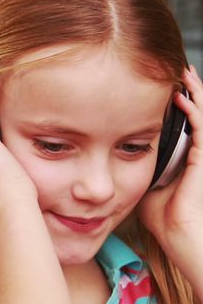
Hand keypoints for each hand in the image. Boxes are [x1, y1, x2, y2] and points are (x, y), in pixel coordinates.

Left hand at [140, 66, 202, 250]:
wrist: (179, 234)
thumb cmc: (162, 217)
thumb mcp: (143, 185)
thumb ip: (134, 169)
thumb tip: (110, 159)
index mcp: (184, 155)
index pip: (182, 122)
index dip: (174, 103)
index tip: (160, 86)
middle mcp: (196, 151)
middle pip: (195, 113)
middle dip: (187, 90)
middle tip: (176, 70)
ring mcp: (202, 154)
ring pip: (201, 114)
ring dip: (194, 93)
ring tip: (183, 73)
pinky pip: (201, 128)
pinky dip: (193, 110)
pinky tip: (182, 96)